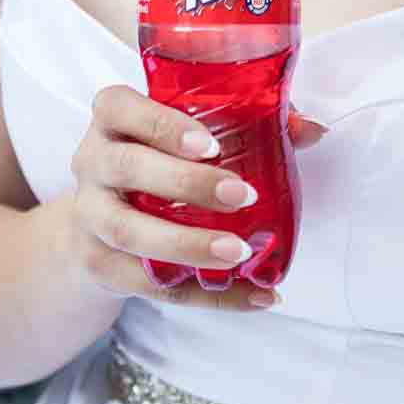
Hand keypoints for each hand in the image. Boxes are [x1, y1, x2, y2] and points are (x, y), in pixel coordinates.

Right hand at [66, 85, 325, 311]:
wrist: (97, 216)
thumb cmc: (157, 157)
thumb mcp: (185, 131)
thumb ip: (247, 121)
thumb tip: (313, 130)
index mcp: (111, 118)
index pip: (120, 107)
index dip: (163, 125)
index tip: (211, 144)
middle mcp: (91, 161)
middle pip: (128, 168)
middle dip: (187, 183)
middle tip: (243, 195)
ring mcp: (89, 216)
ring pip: (130, 233)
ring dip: (188, 245)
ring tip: (239, 253)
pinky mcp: (99, 265)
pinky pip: (150, 286)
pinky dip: (206, 296)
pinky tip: (253, 297)